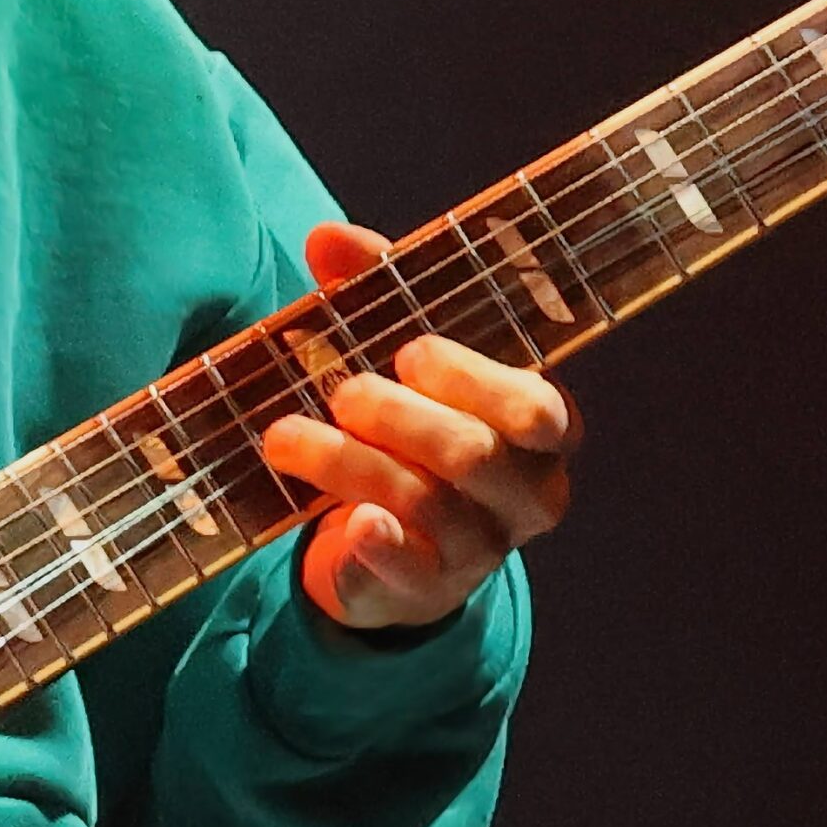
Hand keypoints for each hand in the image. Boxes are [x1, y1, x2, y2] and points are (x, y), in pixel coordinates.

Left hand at [263, 223, 582, 630]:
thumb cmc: (406, 433)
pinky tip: (353, 522)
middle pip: (478, 454)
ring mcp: (481, 548)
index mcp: (541, 430)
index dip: (474, 379)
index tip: (409, 351)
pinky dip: (381, 539)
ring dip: (350, 463)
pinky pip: (410, 566)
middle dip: (403, 418)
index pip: (538, 407)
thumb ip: (375, 294)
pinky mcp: (427, 589)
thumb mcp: (399, 362)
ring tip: (286, 436)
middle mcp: (527, 493)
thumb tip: (326, 237)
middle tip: (343, 392)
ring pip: (428, 501)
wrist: (385, 549)